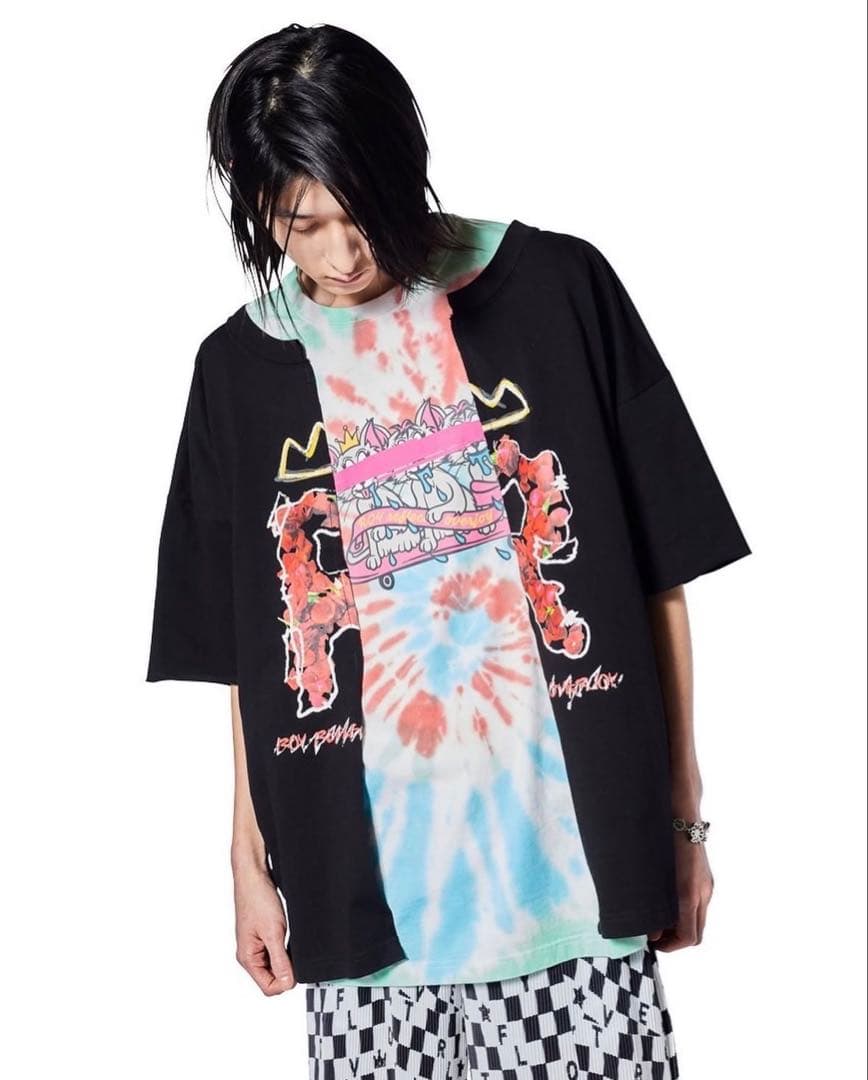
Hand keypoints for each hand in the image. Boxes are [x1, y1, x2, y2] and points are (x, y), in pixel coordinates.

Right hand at [233, 862, 296, 993]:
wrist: (253, 876)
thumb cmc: (257, 899)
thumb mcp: (273, 933)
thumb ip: (280, 960)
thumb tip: (288, 984)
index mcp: (247, 958)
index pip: (269, 987)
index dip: (285, 981)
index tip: (297, 966)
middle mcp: (249, 955)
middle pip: (272, 978)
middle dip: (286, 969)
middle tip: (295, 950)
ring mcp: (255, 946)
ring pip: (275, 965)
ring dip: (286, 957)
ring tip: (290, 940)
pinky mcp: (262, 936)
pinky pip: (275, 952)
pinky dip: (284, 948)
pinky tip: (288, 936)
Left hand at [647, 839, 713, 950]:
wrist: (681, 812)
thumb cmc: (661, 839)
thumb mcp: (652, 873)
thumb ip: (652, 904)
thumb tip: (651, 931)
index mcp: (689, 893)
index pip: (688, 936)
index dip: (670, 946)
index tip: (653, 943)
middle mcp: (703, 892)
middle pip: (696, 934)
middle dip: (676, 941)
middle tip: (654, 937)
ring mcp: (707, 885)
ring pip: (699, 920)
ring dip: (682, 927)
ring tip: (658, 921)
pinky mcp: (706, 878)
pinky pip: (700, 905)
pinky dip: (686, 912)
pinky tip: (668, 903)